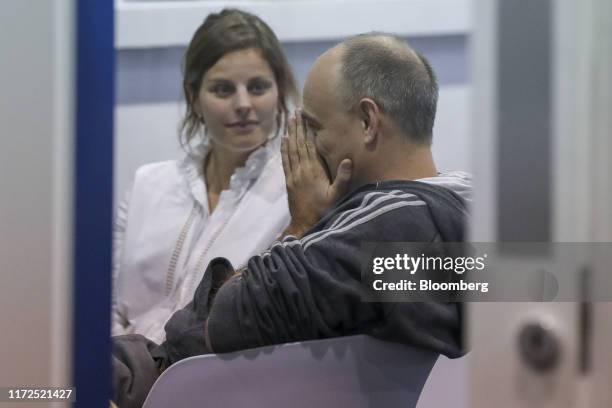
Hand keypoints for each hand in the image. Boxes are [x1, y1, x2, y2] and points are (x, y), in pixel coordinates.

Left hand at [281, 110, 351, 237]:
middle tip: (297, 111)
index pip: (309, 145)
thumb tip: (347, 160)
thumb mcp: (336, 196)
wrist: (304, 224)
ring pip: (291, 149)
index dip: (308, 130)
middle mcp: (301, 170)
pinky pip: (285, 159)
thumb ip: (342, 178)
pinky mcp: (288, 180)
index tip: (306, 116)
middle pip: (298, 143)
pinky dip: (284, 147)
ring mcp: (293, 174)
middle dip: (298, 126)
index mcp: (313, 171)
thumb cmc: (323, 210)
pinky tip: (284, 139)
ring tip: (290, 119)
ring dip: (291, 133)